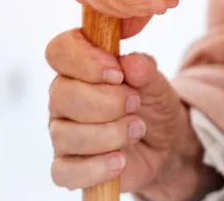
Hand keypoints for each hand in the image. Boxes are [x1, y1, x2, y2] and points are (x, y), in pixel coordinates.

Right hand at [45, 29, 223, 200]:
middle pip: (61, 96)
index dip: (85, 61)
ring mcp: (62, 133)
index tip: (118, 74)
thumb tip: (130, 63)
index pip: (59, 51)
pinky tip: (120, 161)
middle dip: (106, 102)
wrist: (164, 143)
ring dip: (109, 134)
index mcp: (79, 68)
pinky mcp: (67, 167)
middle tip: (135, 103)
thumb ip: (144, 68)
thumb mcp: (156, 83)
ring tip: (137, 129)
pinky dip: (96, 168)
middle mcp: (63, 98)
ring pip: (64, 135)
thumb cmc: (152, 105)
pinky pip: (64, 172)